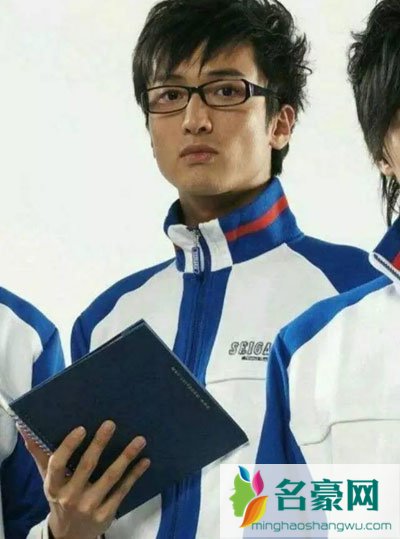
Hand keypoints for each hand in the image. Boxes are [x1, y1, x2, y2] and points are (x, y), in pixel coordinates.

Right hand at [21, 420, 149, 538]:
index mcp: (54, 485)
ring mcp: (90, 506)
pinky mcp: (106, 514)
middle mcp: (71, 496)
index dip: (69, 446)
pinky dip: (135, 474)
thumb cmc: (60, 496)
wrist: (70, 536)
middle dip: (99, 444)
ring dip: (126, 457)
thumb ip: (41, 453)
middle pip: (87, 466)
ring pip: (110, 477)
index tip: (82, 428)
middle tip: (111, 424)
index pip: (58, 464)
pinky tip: (144, 460)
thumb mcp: (48, 479)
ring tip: (139, 439)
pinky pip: (123, 490)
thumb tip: (26, 428)